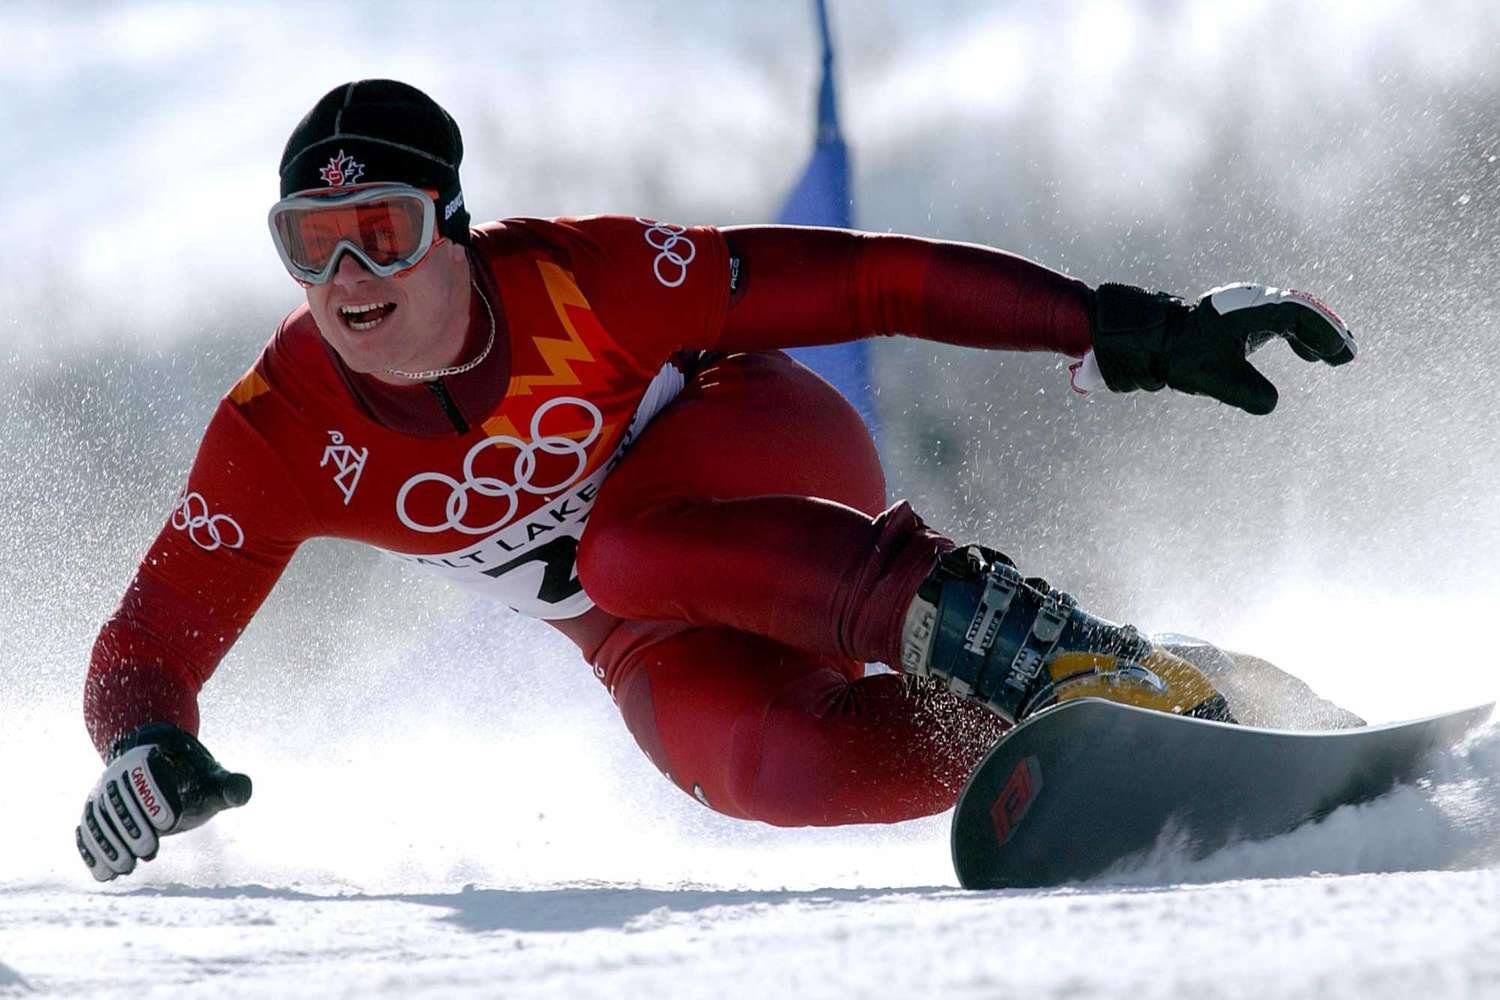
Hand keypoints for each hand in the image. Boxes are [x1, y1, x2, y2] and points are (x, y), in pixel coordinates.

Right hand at [75, 723, 251, 882]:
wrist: (164, 774)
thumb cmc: (195, 780)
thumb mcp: (215, 780)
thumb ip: (230, 785)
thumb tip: (241, 791)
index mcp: (150, 757)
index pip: (146, 775)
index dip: (156, 799)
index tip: (169, 825)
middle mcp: (119, 772)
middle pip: (117, 800)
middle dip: (131, 827)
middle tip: (149, 852)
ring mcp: (102, 792)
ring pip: (98, 817)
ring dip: (108, 844)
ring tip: (126, 868)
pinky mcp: (94, 812)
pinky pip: (87, 831)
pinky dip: (92, 852)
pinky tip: (104, 875)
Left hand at [1091, 282, 1355, 413]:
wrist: (1152, 340)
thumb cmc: (1183, 356)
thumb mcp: (1217, 380)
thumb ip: (1248, 394)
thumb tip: (1271, 403)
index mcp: (1252, 311)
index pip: (1299, 316)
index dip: (1323, 334)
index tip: (1339, 355)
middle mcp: (1252, 302)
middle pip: (1300, 310)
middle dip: (1324, 331)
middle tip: (1345, 355)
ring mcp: (1245, 307)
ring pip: (1290, 315)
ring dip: (1312, 334)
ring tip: (1329, 358)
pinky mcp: (1239, 316)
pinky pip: (1278, 320)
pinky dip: (1295, 335)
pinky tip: (1304, 355)